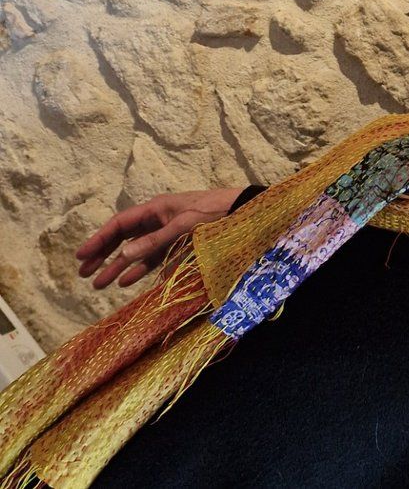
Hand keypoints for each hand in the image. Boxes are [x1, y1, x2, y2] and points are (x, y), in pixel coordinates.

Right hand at [76, 187, 244, 288]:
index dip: (98, 240)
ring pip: (136, 252)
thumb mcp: (182, 225)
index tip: (81, 255)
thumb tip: (124, 255)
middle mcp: (157, 220)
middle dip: (102, 256)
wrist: (241, 211)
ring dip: (118, 267)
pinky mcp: (179, 244)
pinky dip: (140, 269)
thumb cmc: (212, 212)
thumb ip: (155, 241)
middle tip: (83, 273)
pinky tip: (126, 281)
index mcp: (154, 209)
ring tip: (99, 284)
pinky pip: (154, 258)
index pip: (119, 225)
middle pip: (123, 239)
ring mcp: (167, 233)